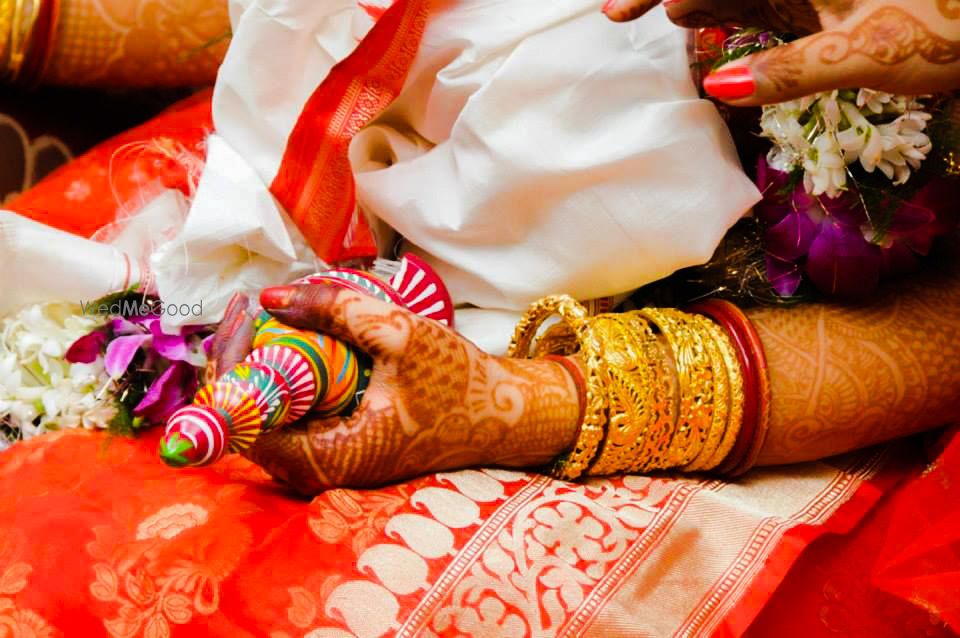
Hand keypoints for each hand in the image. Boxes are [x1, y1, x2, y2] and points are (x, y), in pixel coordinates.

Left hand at [209, 285, 580, 494]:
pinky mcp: (334, 449)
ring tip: (266, 320)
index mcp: (329, 457)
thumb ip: (335, 310)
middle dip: (239, 360)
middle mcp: (316, 471)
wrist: (501, 416)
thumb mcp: (402, 335)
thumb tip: (270, 296)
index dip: (231, 364)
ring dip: (259, 366)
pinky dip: (283, 378)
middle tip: (249, 310)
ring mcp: (324, 462)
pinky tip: (293, 343)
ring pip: (262, 416)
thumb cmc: (459, 383)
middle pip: (244, 419)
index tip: (245, 313)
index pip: (243, 419)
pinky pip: (288, 414)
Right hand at [603, 0, 959, 104]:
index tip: (617, 13)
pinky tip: (702, 22)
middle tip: (619, 16)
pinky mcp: (822, 1)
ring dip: (697, 0)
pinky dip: (728, 11)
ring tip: (659, 18)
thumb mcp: (866, 51)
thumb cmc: (947, 29)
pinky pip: (760, 2)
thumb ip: (788, 71)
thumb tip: (718, 89)